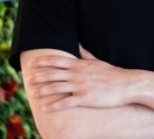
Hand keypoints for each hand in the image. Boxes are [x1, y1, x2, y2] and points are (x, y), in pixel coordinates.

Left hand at [25, 46, 139, 110]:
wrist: (127, 84)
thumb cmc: (112, 73)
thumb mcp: (97, 61)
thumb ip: (84, 54)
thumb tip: (77, 45)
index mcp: (79, 64)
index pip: (57, 60)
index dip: (42, 61)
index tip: (31, 63)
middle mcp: (78, 74)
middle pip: (53, 74)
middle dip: (39, 76)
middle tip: (27, 79)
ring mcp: (81, 86)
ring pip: (57, 88)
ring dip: (43, 91)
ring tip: (32, 94)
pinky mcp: (86, 98)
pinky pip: (66, 103)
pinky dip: (54, 106)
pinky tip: (44, 109)